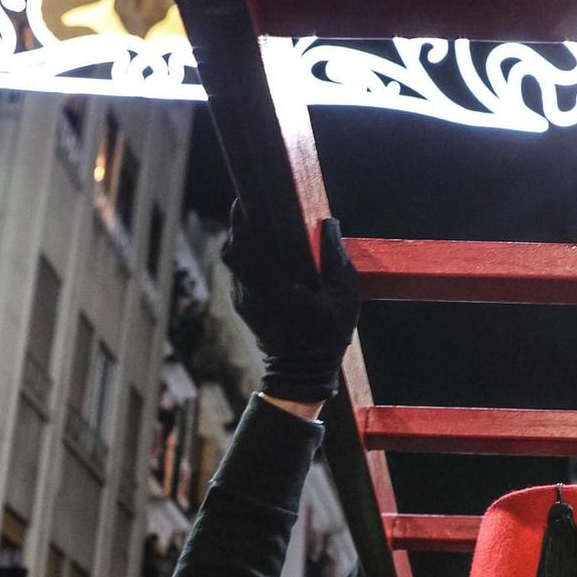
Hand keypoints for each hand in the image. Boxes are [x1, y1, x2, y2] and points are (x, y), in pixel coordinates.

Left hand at [222, 203, 359, 402]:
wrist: (301, 377)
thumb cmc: (326, 341)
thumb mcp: (343, 301)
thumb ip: (336, 262)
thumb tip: (330, 226)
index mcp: (271, 289)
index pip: (247, 246)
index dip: (243, 219)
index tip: (247, 198)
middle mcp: (250, 293)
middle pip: (232, 248)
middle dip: (240, 224)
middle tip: (254, 204)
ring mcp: (243, 300)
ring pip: (232, 260)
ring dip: (242, 240)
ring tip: (259, 223)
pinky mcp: (243, 305)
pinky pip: (239, 272)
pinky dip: (247, 256)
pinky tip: (264, 250)